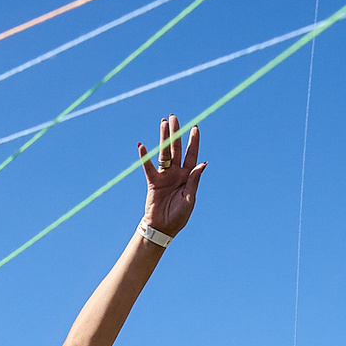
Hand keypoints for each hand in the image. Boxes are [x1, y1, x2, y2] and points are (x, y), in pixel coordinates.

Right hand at [138, 114, 204, 237]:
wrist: (163, 228)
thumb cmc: (179, 216)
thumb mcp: (190, 199)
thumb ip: (194, 181)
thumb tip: (203, 164)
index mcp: (188, 176)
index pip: (192, 155)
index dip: (193, 141)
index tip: (195, 127)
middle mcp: (176, 173)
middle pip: (177, 149)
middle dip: (176, 133)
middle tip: (174, 117)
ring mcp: (164, 175)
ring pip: (164, 153)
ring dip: (163, 138)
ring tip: (163, 123)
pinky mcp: (153, 181)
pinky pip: (148, 167)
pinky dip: (145, 157)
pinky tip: (142, 145)